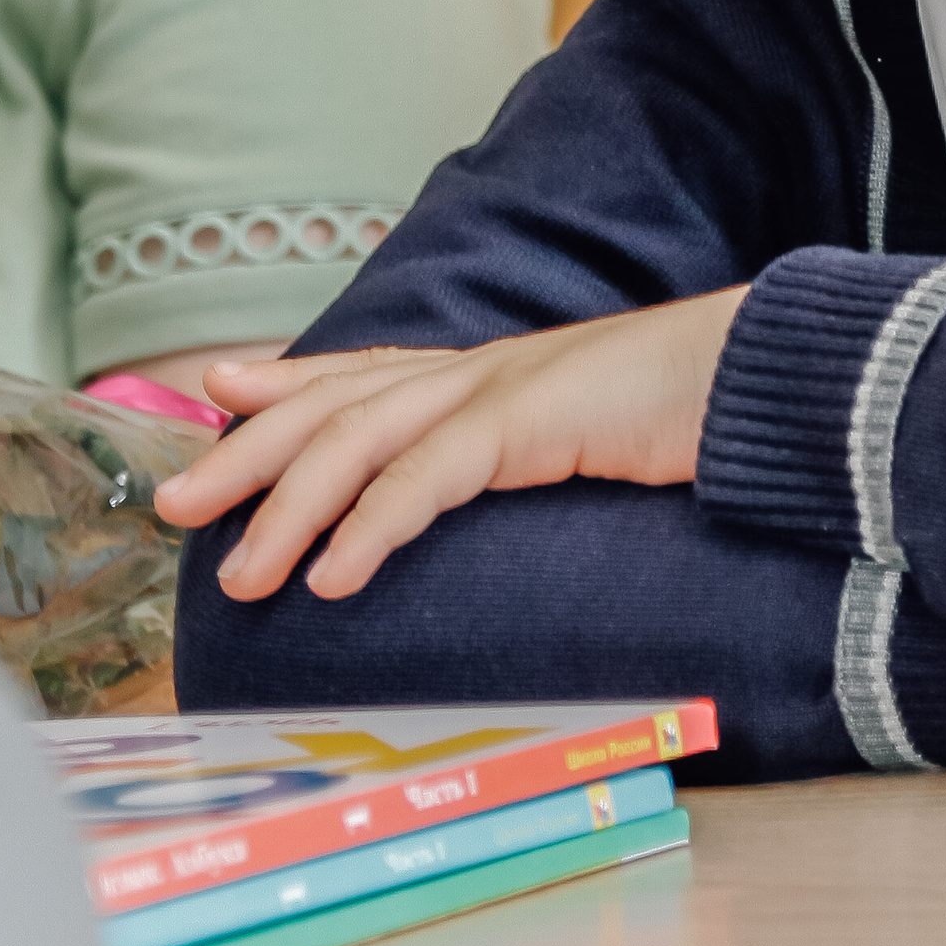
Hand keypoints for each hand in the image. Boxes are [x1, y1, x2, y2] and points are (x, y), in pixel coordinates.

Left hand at [152, 292, 747, 603]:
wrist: (770, 375)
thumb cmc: (692, 416)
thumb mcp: (586, 440)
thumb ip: (520, 453)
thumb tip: (489, 482)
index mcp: (491, 374)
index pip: (364, 373)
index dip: (287, 381)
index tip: (219, 390)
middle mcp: (480, 369)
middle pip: (333, 405)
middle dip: (248, 455)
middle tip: (175, 506)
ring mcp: (501, 386)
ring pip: (360, 441)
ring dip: (289, 509)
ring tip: (244, 576)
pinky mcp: (530, 416)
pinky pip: (429, 473)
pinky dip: (371, 523)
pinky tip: (332, 575)